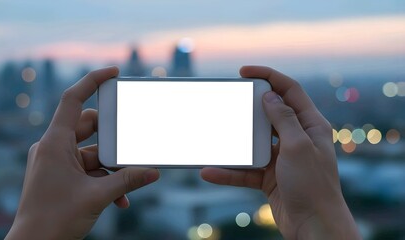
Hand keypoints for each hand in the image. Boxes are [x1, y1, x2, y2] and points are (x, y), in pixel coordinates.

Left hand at [6, 67, 159, 239]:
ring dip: (111, 168)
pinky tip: (119, 199)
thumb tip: (153, 172)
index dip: (92, 81)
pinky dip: (103, 180)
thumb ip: (127, 180)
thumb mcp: (97, 196)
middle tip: (132, 146)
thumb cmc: (54, 221)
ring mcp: (57, 163)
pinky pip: (88, 170)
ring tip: (126, 187)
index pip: (72, 100)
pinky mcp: (61, 176)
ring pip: (92, 153)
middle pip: (89, 128)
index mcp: (55, 144)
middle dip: (114, 139)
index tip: (112, 73)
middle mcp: (54, 148)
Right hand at [201, 66, 360, 239]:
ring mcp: (282, 158)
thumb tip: (270, 95)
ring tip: (216, 135)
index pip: (290, 91)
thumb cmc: (314, 187)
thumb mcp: (298, 147)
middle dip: (248, 107)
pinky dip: (229, 171)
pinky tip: (211, 172)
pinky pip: (246, 170)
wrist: (314, 228)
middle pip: (269, 114)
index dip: (269, 76)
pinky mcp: (270, 177)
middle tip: (229, 101)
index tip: (245, 72)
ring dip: (234, 142)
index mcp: (310, 125)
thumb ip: (283, 119)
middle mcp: (296, 138)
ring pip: (253, 142)